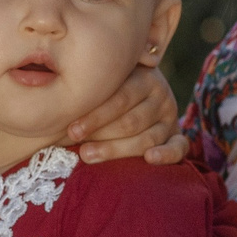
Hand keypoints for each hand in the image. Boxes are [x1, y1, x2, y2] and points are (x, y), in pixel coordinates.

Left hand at [68, 65, 186, 164]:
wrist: (143, 90)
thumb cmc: (111, 88)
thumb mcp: (107, 79)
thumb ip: (93, 85)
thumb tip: (57, 98)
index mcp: (144, 77)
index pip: (121, 98)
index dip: (96, 116)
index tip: (72, 129)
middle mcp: (161, 95)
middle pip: (132, 121)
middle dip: (101, 134)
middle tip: (77, 145)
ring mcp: (170, 117)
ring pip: (148, 137)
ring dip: (118, 150)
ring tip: (89, 156)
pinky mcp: (177, 136)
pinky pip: (178, 148)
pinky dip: (166, 155)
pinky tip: (149, 159)